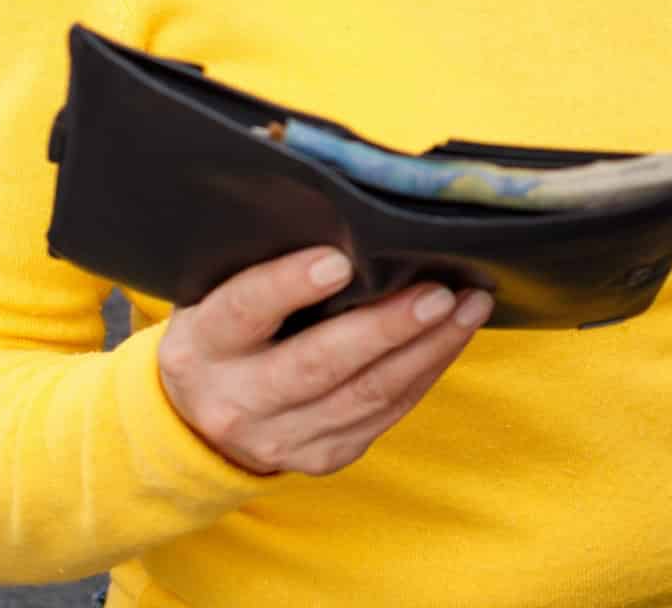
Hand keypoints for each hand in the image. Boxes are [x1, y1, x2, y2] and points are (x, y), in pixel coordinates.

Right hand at [159, 246, 492, 476]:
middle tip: (440, 292)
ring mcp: (280, 437)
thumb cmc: (228, 332)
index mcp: (202, 347)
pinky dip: (427, 371)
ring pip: (367, 395)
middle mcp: (236, 401)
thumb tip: (346, 216)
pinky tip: (454, 336)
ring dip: (428, 348)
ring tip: (470, 306)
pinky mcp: (322, 455)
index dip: (289, 285)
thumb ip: (264, 262)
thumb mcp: (217, 294)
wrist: (201, 420)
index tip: (340, 260)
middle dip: (387, 328)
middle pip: (318, 365)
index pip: (243, 311)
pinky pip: (387, 414)